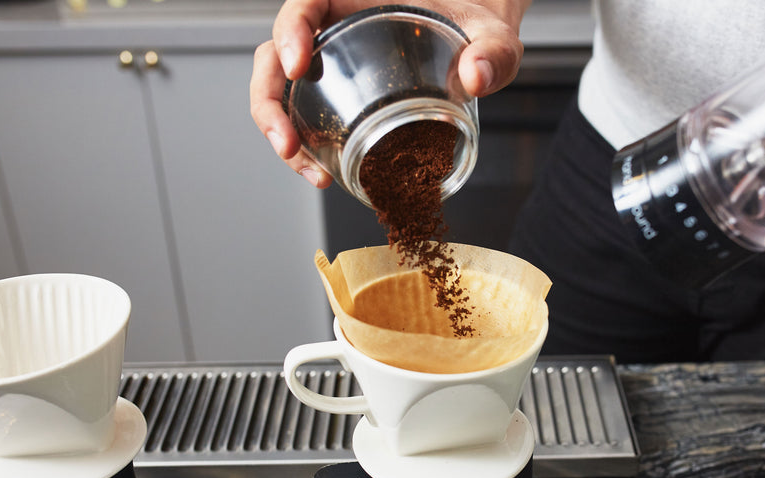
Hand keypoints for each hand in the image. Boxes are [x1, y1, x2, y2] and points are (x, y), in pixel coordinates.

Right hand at [250, 0, 528, 186]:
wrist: (482, 38)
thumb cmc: (478, 22)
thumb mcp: (493, 33)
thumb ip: (494, 51)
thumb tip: (476, 76)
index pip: (304, 2)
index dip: (290, 29)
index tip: (296, 65)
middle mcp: (335, 28)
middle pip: (274, 56)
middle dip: (270, 104)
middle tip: (290, 144)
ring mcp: (334, 63)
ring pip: (283, 93)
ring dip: (284, 135)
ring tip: (312, 172)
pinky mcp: (343, 95)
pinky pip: (311, 117)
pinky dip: (310, 148)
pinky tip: (326, 174)